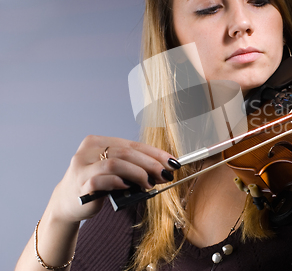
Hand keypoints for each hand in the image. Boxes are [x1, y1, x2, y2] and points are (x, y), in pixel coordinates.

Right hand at [47, 135, 178, 223]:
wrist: (67, 202)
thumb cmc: (96, 184)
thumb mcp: (114, 170)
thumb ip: (132, 166)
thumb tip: (163, 168)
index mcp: (98, 141)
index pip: (132, 144)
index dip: (155, 153)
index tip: (172, 162)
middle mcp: (88, 150)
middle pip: (126, 152)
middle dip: (150, 164)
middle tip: (165, 174)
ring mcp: (82, 166)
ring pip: (115, 163)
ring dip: (137, 173)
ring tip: (149, 184)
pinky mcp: (80, 183)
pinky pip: (101, 180)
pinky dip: (118, 182)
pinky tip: (127, 186)